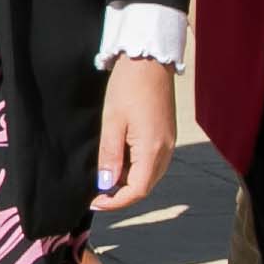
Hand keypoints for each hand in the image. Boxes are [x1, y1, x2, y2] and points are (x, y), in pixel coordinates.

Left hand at [94, 56, 174, 213]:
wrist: (149, 60)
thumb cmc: (128, 87)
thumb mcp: (112, 122)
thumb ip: (109, 155)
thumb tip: (105, 184)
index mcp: (153, 150)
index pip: (137, 191)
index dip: (115, 202)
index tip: (94, 202)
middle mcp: (166, 151)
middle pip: (144, 187)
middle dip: (120, 195)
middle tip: (95, 194)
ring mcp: (168, 143)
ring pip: (148, 176)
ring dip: (127, 182)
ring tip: (103, 178)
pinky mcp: (166, 136)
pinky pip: (152, 163)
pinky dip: (134, 169)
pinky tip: (117, 162)